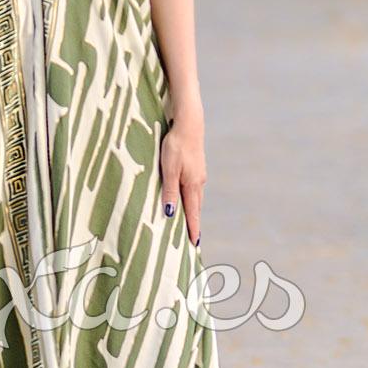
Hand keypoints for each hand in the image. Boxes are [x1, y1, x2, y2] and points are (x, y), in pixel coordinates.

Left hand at [159, 109, 205, 246]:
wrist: (189, 123)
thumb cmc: (176, 146)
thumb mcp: (169, 170)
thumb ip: (169, 191)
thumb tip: (170, 214)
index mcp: (192, 185)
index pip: (192, 213)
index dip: (193, 228)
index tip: (194, 244)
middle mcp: (198, 182)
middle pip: (196, 207)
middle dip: (194, 223)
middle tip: (193, 239)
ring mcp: (198, 174)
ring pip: (195, 197)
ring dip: (192, 211)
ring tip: (189, 223)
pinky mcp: (196, 166)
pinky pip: (193, 188)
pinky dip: (190, 198)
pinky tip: (186, 198)